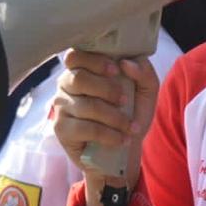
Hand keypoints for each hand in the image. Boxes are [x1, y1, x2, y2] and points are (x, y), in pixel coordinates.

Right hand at [53, 50, 158, 205]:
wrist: (123, 151)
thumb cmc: (131, 114)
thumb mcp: (145, 92)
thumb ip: (143, 72)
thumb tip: (126, 63)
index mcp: (82, 69)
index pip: (75, 55)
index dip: (95, 60)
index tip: (117, 70)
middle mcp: (66, 85)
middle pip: (79, 78)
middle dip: (107, 89)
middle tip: (125, 102)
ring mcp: (60, 107)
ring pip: (87, 105)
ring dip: (115, 117)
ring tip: (131, 127)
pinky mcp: (61, 130)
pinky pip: (86, 128)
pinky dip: (109, 135)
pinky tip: (121, 139)